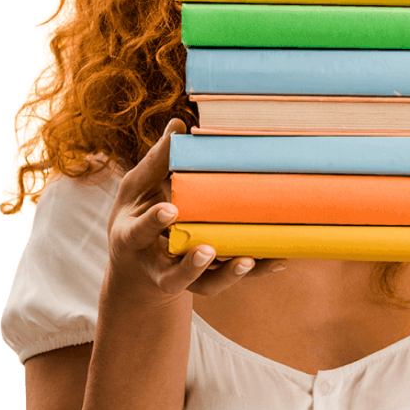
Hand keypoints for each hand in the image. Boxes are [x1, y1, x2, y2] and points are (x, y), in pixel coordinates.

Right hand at [105, 118, 285, 299]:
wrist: (137, 265)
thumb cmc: (137, 214)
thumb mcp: (138, 189)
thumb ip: (157, 162)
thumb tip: (178, 124)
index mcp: (132, 237)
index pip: (140, 232)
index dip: (154, 222)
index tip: (172, 210)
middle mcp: (155, 266)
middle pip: (172, 275)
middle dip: (190, 266)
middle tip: (208, 250)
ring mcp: (182, 278)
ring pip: (204, 285)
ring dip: (227, 275)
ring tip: (247, 260)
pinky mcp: (206, 281)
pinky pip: (230, 278)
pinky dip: (254, 271)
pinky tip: (277, 258)